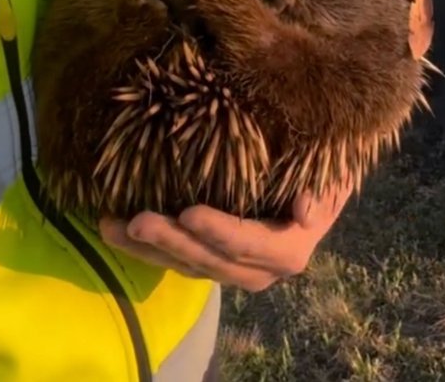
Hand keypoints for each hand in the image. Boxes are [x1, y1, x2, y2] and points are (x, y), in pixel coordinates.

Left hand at [99, 182, 351, 291]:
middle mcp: (260, 271)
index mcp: (289, 251)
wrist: (318, 186)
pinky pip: (177, 260)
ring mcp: (232, 269)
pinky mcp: (212, 261)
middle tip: (137, 221)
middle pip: (210, 260)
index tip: (187, 212)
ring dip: (148, 249)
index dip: (218, 231)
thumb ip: (321, 194)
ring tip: (111, 226)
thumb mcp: (333, 178)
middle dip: (172, 242)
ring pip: (187, 265)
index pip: (248, 243)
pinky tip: (115, 230)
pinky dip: (147, 247)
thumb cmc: (324, 173)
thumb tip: (303, 210)